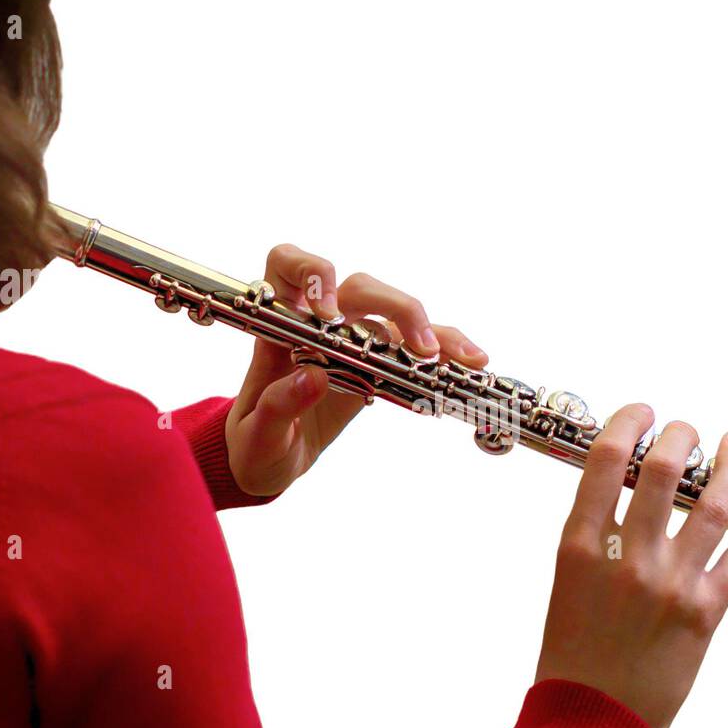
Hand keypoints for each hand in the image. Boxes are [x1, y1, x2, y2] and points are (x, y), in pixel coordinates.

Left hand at [225, 244, 487, 496]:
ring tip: (460, 358)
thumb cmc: (256, 444)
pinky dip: (445, 353)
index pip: (289, 266)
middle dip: (393, 307)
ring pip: (396, 314)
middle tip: (417, 346)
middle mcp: (321, 324)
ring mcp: (354, 342)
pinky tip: (471, 364)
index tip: (329, 315)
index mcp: (280, 327)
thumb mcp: (258, 435)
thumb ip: (277, 407)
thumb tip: (310, 376)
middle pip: (361, 288)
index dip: (311, 273)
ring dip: (431, 330)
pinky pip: (417, 349)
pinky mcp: (380, 365)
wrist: (271, 461)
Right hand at [535, 404, 727, 727]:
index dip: (628, 424)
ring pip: (713, 505)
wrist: (591, 722)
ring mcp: (672, 583)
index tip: (642, 412)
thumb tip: (627, 492)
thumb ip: (594, 539)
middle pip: (663, 470)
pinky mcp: (706, 612)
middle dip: (680, 435)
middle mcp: (629, 558)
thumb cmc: (572, 657)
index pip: (605, 461)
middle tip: (687, 429)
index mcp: (581, 547)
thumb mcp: (566, 585)